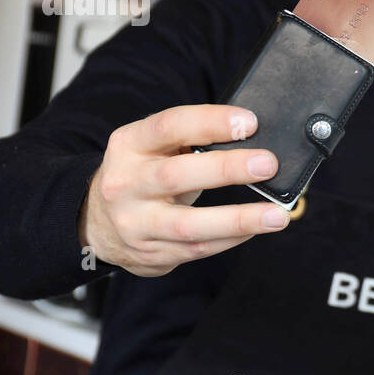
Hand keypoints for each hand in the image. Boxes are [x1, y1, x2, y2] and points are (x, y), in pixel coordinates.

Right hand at [79, 104, 291, 277]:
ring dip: (238, 219)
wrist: (97, 222)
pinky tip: (258, 228)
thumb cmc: (143, 174)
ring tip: (276, 215)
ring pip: (189, 225)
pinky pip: (199, 248)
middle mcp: (126, 184)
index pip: (169, 126)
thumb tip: (251, 135)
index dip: (210, 121)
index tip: (250, 122)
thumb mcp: (153, 147)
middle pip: (176, 175)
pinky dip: (232, 238)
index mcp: (129, 145)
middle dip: (226, 169)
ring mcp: (136, 223)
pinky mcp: (150, 253)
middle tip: (267, 164)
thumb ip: (191, 138)